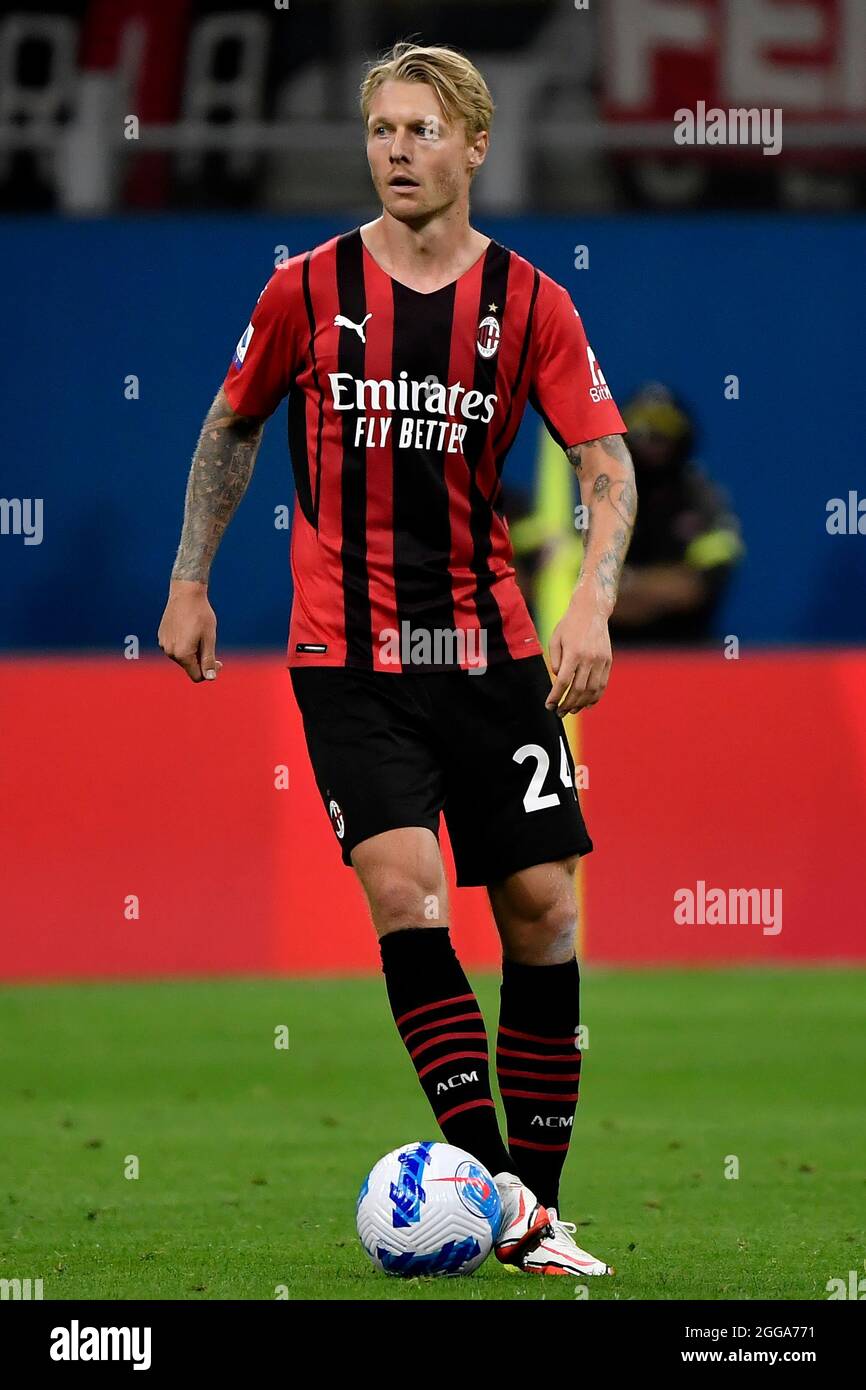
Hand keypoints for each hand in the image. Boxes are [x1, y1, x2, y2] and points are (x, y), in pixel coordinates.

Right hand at [157, 580, 221, 682]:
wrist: (186, 594)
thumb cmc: (201, 615)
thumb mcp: (209, 638)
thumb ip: (208, 660)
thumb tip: (210, 678)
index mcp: (182, 654)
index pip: (197, 676)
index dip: (210, 672)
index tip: (219, 660)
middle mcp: (170, 652)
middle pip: (189, 667)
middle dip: (200, 660)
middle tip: (209, 643)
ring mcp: (164, 644)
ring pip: (182, 657)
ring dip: (192, 652)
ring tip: (197, 633)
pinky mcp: (161, 637)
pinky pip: (175, 648)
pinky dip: (183, 644)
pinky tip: (188, 629)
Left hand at [545, 599, 611, 716]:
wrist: (591, 610)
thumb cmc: (569, 625)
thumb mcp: (555, 639)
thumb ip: (554, 661)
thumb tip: (558, 680)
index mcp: (573, 653)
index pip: (563, 682)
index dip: (556, 696)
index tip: (549, 705)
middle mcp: (589, 658)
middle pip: (578, 689)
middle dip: (567, 704)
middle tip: (559, 712)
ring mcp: (601, 660)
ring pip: (592, 690)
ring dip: (581, 704)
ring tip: (572, 710)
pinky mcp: (608, 661)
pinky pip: (603, 684)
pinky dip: (595, 697)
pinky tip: (587, 704)